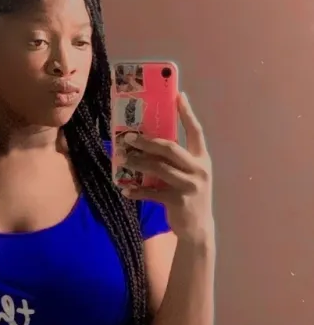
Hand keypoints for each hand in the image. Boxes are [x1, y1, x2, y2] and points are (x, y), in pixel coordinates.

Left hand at [119, 93, 213, 242]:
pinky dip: (136, 191)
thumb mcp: (190, 175)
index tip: (178, 95)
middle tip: (128, 138)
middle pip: (170, 148)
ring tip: (123, 159)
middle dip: (146, 141)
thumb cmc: (189, 197)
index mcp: (202, 159)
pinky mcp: (178, 201)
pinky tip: (125, 189)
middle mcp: (198, 169)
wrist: (198, 229)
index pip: (196, 131)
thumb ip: (177, 161)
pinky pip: (152, 192)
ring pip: (158, 168)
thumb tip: (148, 144)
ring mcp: (190, 186)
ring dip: (137, 162)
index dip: (187, 113)